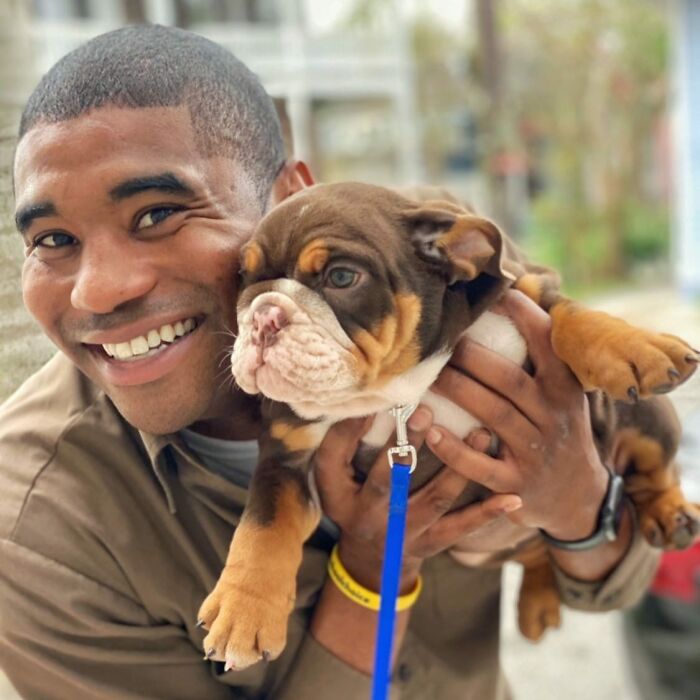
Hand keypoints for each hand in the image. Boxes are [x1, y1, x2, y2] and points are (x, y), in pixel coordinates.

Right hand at [314, 411, 521, 591]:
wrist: (370, 561)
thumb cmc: (350, 504)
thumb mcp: (332, 480)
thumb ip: (339, 445)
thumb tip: (362, 403)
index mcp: (346, 498)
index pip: (340, 460)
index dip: (352, 432)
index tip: (378, 403)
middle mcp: (375, 517)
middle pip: (391, 480)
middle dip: (407, 446)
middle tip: (425, 412)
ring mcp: (407, 532)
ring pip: (435, 499)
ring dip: (458, 467)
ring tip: (480, 433)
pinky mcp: (434, 542)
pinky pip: (462, 526)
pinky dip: (488, 512)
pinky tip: (514, 497)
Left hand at [427, 290, 608, 540]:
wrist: (579, 496)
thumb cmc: (558, 429)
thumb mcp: (564, 394)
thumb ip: (544, 357)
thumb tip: (513, 298)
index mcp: (564, 389)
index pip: (546, 344)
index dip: (522, 315)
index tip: (497, 294)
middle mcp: (552, 417)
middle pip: (508, 379)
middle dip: (473, 357)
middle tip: (443, 341)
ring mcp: (534, 452)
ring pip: (492, 415)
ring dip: (458, 391)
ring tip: (431, 375)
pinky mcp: (514, 484)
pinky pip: (479, 466)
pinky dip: (453, 449)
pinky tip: (430, 431)